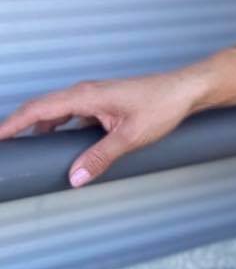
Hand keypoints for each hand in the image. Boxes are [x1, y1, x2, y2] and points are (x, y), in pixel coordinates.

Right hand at [0, 69, 205, 186]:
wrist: (185, 91)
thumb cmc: (162, 105)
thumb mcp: (131, 137)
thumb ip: (101, 157)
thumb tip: (76, 177)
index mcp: (85, 96)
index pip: (38, 109)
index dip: (13, 123)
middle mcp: (85, 93)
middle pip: (41, 109)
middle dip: (18, 125)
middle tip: (3, 144)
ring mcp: (92, 97)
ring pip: (55, 112)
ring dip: (38, 128)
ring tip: (24, 148)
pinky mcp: (101, 104)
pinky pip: (70, 115)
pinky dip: (58, 127)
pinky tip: (58, 144)